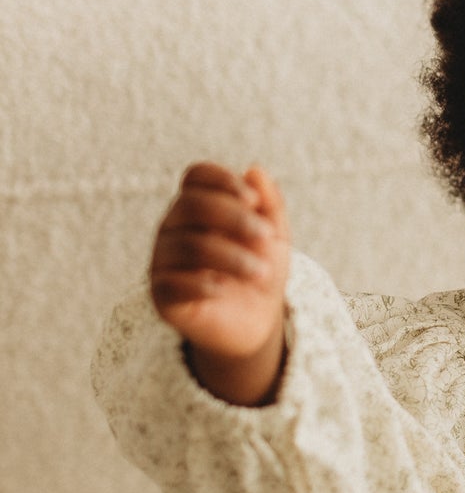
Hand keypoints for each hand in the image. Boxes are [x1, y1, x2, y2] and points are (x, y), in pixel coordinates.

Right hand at [150, 162, 290, 401]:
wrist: (256, 322)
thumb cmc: (261, 270)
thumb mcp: (275, 237)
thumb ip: (270, 204)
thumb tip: (254, 170)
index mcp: (198, 205)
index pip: (197, 176)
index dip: (223, 181)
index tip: (253, 201)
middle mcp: (174, 227)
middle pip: (191, 205)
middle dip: (234, 217)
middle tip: (266, 237)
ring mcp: (163, 259)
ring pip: (189, 245)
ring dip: (231, 256)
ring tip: (261, 272)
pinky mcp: (161, 295)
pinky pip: (172, 283)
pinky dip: (201, 283)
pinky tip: (222, 290)